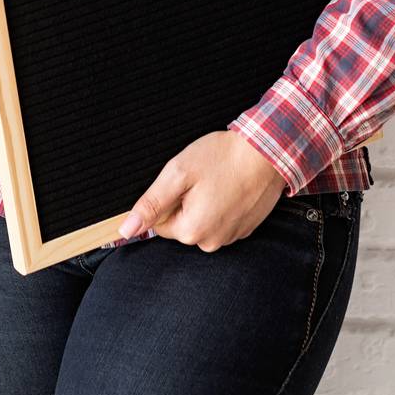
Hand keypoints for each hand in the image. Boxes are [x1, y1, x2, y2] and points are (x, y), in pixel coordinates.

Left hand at [117, 130, 289, 250]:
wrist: (268, 152)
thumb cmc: (222, 158)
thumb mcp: (178, 174)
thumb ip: (151, 204)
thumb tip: (126, 230)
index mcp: (192, 231)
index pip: (160, 223)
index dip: (167, 198)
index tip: (184, 180)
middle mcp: (212, 242)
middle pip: (182, 224)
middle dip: (186, 201)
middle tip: (202, 178)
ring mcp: (231, 237)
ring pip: (202, 222)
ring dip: (205, 203)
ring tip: (219, 181)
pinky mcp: (245, 229)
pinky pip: (222, 220)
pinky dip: (223, 205)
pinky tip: (231, 186)